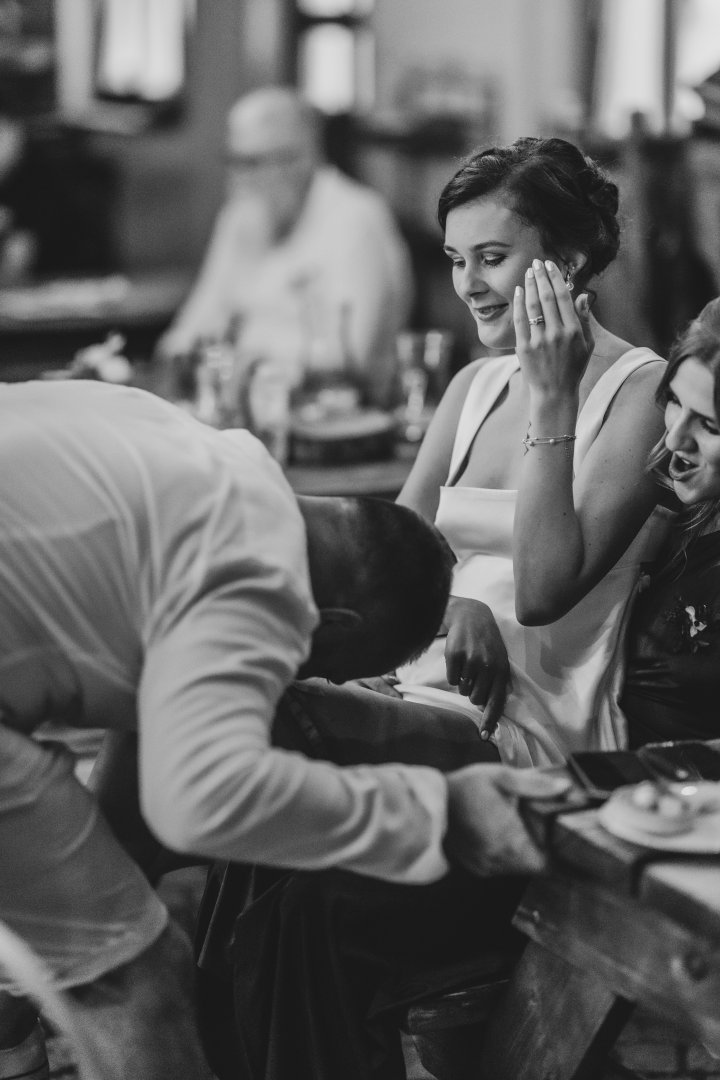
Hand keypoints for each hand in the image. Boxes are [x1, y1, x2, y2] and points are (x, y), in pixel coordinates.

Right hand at [444, 596, 509, 739]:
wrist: (472, 616)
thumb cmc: (486, 644)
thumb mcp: (498, 661)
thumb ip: (495, 684)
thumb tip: (484, 709)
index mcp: (501, 671)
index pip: (496, 702)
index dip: (489, 721)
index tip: (483, 736)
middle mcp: (488, 666)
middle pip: (475, 699)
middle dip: (472, 693)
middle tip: (473, 677)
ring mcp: (471, 660)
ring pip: (462, 689)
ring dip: (462, 682)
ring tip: (467, 665)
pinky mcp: (455, 654)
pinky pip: (451, 678)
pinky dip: (453, 673)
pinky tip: (458, 660)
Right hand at [445, 764, 571, 875]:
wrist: (428, 805)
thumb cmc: (464, 788)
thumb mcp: (501, 777)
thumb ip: (535, 785)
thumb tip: (565, 788)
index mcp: (510, 839)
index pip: (548, 864)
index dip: (559, 854)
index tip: (561, 840)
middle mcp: (500, 859)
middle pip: (534, 866)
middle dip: (541, 850)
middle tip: (541, 828)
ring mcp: (486, 866)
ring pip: (517, 868)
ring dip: (523, 853)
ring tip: (518, 829)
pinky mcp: (476, 868)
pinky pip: (500, 867)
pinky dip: (505, 855)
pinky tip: (499, 835)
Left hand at [513, 260, 593, 401]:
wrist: (554, 393)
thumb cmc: (573, 368)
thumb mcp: (587, 345)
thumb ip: (585, 320)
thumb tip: (583, 296)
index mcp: (573, 331)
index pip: (563, 298)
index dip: (555, 279)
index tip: (551, 266)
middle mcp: (556, 334)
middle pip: (546, 298)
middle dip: (541, 277)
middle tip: (536, 262)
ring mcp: (539, 341)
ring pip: (532, 307)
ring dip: (530, 286)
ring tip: (528, 273)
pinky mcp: (524, 348)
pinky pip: (520, 322)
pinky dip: (519, 304)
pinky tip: (519, 291)